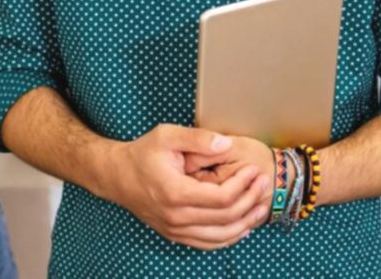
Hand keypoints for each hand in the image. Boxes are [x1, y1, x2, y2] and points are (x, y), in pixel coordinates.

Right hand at [99, 124, 270, 249]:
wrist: (117, 176)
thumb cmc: (142, 153)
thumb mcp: (167, 136)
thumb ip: (198, 138)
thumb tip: (226, 144)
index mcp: (175, 193)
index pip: (222, 197)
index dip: (244, 185)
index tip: (254, 170)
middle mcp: (175, 217)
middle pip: (225, 218)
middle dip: (250, 200)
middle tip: (263, 183)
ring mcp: (174, 229)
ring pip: (220, 237)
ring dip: (245, 223)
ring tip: (261, 206)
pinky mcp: (174, 234)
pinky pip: (207, 243)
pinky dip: (229, 238)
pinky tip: (243, 226)